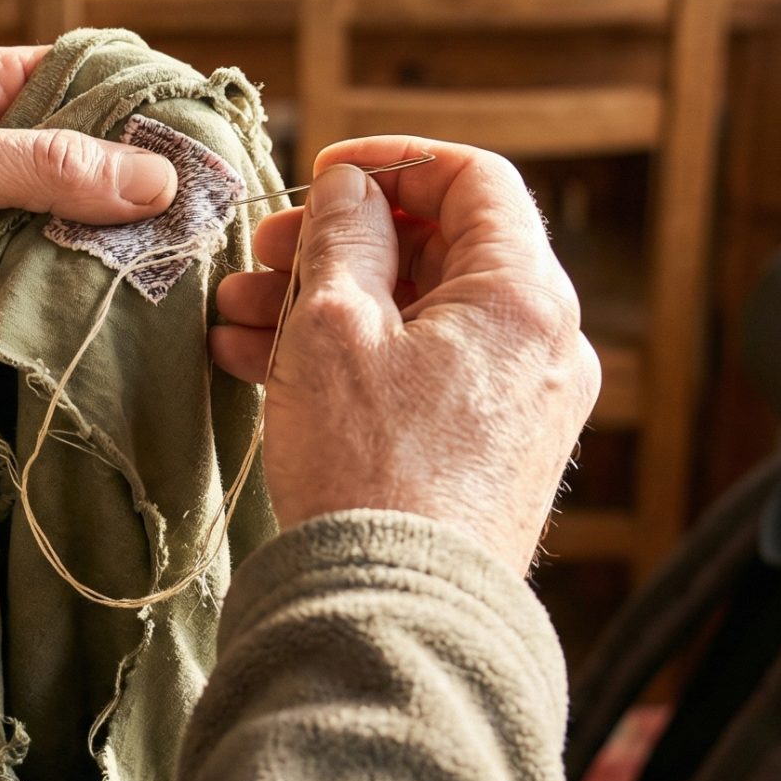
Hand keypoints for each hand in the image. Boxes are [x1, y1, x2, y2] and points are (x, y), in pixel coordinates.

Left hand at [0, 46, 177, 394]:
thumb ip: (48, 168)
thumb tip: (158, 180)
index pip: (88, 75)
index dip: (146, 96)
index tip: (207, 126)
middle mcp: (7, 154)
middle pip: (106, 158)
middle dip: (155, 181)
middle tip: (220, 205)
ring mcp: (11, 226)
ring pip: (98, 229)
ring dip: (136, 246)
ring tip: (200, 258)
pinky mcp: (8, 292)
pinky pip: (73, 291)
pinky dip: (108, 298)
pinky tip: (157, 304)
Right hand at [210, 138, 598, 573]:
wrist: (395, 618)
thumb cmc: (369, 472)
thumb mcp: (333, 328)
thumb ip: (342, 237)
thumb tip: (351, 191)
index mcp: (526, 299)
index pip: (476, 181)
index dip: (393, 162)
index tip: (323, 175)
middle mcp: (544, 347)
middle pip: (440, 251)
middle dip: (338, 244)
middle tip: (261, 256)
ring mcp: (521, 406)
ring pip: (418, 318)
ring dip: (327, 304)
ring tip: (237, 319)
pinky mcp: (487, 455)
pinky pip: (420, 375)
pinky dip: (352, 359)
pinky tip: (262, 365)